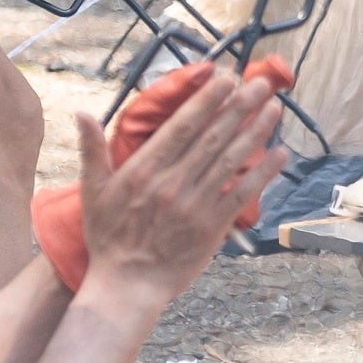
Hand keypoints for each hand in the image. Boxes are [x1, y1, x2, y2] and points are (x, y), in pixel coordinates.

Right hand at [72, 64, 281, 300]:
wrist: (127, 284)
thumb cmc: (108, 237)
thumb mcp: (93, 191)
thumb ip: (92, 150)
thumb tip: (81, 113)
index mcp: (145, 169)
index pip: (182, 126)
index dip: (207, 100)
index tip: (226, 78)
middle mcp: (173, 182)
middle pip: (213, 136)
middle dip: (239, 106)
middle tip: (261, 82)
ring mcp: (196, 204)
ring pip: (231, 159)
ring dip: (256, 131)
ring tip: (274, 107)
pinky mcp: (213, 226)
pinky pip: (243, 193)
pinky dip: (264, 172)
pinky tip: (281, 153)